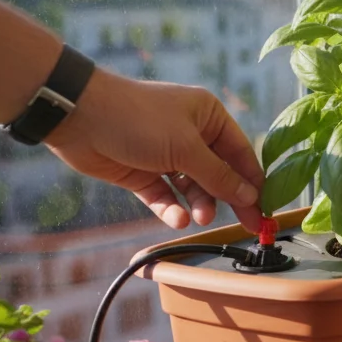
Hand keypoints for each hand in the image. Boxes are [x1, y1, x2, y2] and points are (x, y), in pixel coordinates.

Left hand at [45, 69, 264, 231]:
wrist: (78, 117)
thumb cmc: (138, 119)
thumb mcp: (186, 148)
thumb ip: (220, 176)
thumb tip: (251, 195)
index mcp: (208, 116)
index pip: (240, 153)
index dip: (253, 181)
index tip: (264, 210)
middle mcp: (190, 133)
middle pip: (218, 173)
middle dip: (227, 198)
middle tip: (244, 225)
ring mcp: (165, 154)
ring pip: (192, 187)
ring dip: (198, 204)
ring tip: (198, 218)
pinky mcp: (142, 172)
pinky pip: (165, 194)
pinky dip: (172, 207)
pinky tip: (177, 218)